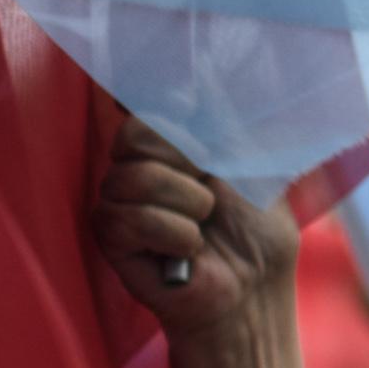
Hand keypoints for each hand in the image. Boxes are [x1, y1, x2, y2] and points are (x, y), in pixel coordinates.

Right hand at [91, 120, 299, 345]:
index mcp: (173, 145)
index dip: (162, 106)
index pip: (147, 104)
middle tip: (212, 191)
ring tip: (205, 225)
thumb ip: (224, 120)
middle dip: (186, 160)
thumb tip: (195, 77)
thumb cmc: (258, 233)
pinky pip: (125, 217)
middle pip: (133, 134)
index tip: (183, 111)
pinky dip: (172, 233)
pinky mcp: (110, 237)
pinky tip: (188, 250)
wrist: (253, 290)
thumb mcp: (253, 164)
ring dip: (187, 203)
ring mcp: (120, 201)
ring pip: (132, 177)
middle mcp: (140, 166)